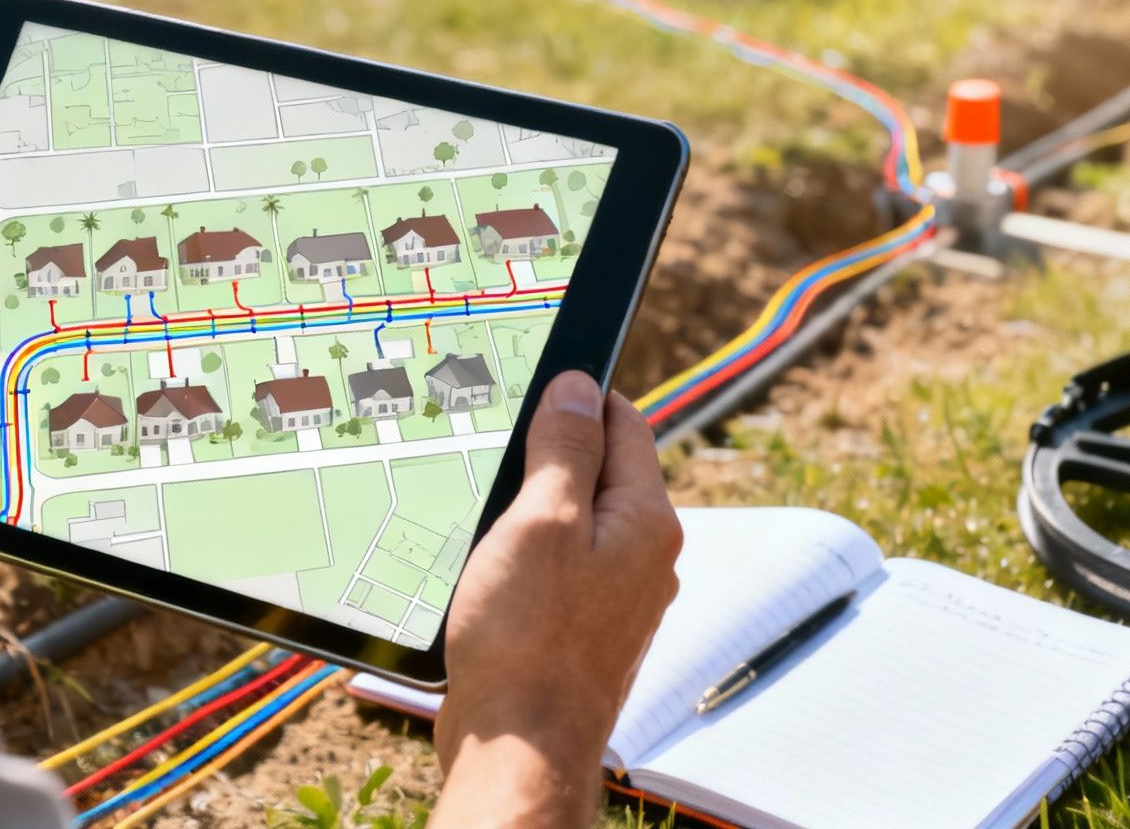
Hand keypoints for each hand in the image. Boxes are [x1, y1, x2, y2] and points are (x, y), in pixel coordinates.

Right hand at [430, 371, 681, 828]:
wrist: (518, 748)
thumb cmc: (529, 639)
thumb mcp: (542, 520)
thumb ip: (565, 449)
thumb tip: (577, 386)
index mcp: (646, 523)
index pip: (625, 424)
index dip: (577, 396)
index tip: (532, 381)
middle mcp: (642, 559)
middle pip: (598, 472)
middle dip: (548, 452)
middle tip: (494, 446)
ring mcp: (613, 600)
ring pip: (572, 522)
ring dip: (528, 508)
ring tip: (484, 510)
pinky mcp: (578, 632)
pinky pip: (555, 569)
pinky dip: (522, 555)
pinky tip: (485, 566)